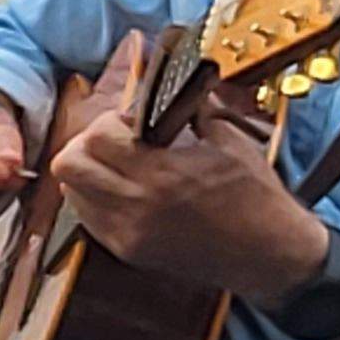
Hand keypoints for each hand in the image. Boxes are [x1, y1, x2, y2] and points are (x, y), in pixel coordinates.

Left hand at [49, 101, 326, 301]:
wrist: (271, 254)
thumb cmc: (256, 197)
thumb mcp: (230, 142)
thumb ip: (196, 110)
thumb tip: (177, 84)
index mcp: (161, 173)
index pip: (96, 138)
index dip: (108, 122)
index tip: (130, 122)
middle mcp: (136, 205)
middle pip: (68, 166)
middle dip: (86, 146)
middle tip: (114, 142)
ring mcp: (128, 233)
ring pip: (72, 193)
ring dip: (87, 173)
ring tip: (118, 167)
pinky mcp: (129, 252)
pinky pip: (88, 218)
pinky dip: (96, 199)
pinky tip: (124, 192)